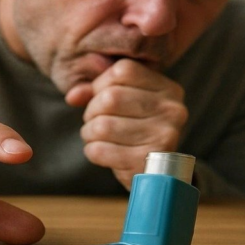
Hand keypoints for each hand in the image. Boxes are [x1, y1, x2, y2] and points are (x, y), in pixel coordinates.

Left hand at [65, 59, 187, 188]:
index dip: (101, 84)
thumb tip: (73, 97)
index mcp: (168, 89)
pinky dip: (93, 151)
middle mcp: (171, 110)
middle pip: (110, 97)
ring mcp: (163, 137)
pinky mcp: (146, 162)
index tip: (101, 98)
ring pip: (102, 125)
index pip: (123, 70)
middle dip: (92, 111)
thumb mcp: (123, 104)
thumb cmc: (135, 131)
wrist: (156, 174)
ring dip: (89, 133)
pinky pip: (100, 150)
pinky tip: (104, 153)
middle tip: (95, 121)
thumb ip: (97, 91)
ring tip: (97, 138)